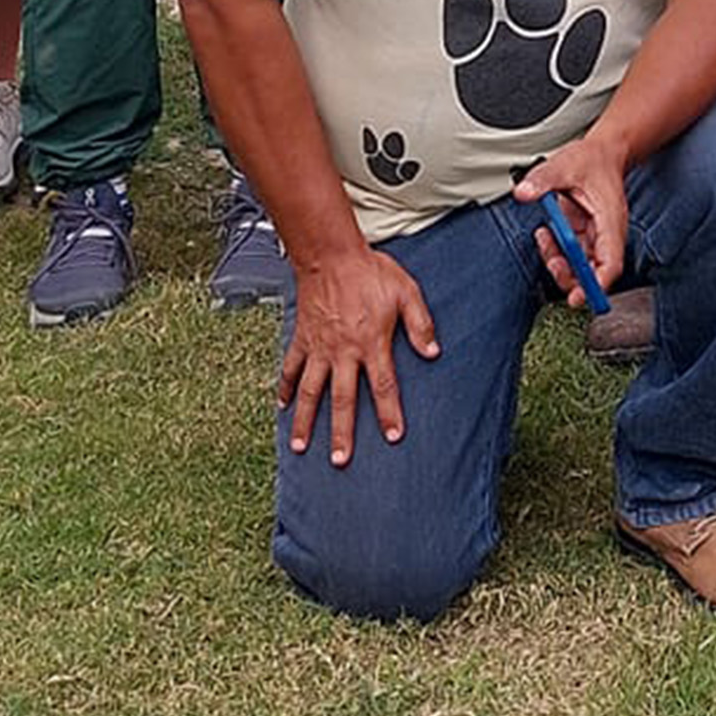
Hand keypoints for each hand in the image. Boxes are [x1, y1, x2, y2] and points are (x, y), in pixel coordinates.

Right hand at [278, 241, 440, 464]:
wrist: (330, 254)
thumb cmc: (370, 272)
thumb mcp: (407, 293)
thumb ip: (420, 324)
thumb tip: (433, 352)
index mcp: (371, 343)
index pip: (383, 386)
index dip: (389, 412)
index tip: (392, 437)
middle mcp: (343, 351)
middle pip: (343, 399)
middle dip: (342, 432)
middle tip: (340, 461)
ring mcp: (319, 347)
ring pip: (311, 391)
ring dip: (306, 420)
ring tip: (300, 446)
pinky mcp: (302, 338)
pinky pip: (291, 367)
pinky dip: (285, 387)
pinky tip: (283, 406)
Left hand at [512, 129, 631, 303]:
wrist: (602, 152)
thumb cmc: (592, 160)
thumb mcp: (565, 164)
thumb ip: (543, 179)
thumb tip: (524, 193)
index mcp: (611, 221)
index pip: (611, 263)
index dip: (597, 284)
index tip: (580, 296)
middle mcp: (606, 234)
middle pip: (596, 273)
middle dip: (573, 278)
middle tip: (554, 267)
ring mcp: (595, 237)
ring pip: (581, 267)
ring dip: (560, 263)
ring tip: (544, 239)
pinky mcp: (584, 236)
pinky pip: (570, 255)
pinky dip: (555, 251)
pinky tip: (545, 234)